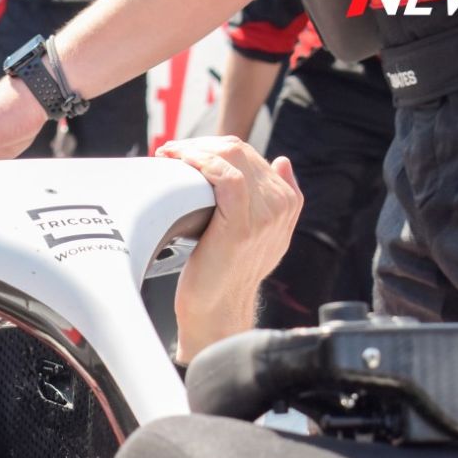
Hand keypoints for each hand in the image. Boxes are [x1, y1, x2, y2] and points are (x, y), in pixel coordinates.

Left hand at [157, 136, 300, 362]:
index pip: (250, 154)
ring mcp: (265, 213)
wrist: (217, 312)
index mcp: (288, 202)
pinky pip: (225, 176)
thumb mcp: (261, 236)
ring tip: (169, 154)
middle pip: (240, 151)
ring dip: (194, 149)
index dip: (214, 147)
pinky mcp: (242, 223)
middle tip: (171, 151)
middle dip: (201, 145)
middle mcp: (281, 204)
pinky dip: (200, 163)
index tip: (184, 152)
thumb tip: (283, 161)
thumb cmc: (225, 276)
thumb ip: (276, 201)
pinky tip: (180, 163)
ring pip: (232, 157)